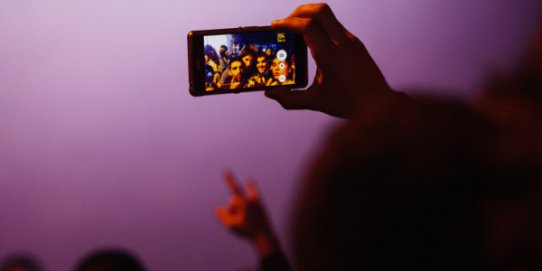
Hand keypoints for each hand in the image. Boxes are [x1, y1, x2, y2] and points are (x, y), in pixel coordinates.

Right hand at [215, 171, 279, 256]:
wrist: (264, 236)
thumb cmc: (247, 231)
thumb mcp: (231, 226)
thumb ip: (222, 216)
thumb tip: (217, 208)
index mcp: (245, 203)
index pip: (235, 188)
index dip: (229, 179)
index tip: (225, 171)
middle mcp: (252, 199)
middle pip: (234, 199)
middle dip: (231, 207)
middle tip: (238, 219)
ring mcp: (257, 201)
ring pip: (241, 198)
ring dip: (237, 205)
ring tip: (242, 215)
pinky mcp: (260, 203)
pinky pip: (252, 193)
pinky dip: (250, 186)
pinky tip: (248, 180)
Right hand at [265, 3, 395, 117]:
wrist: (379, 104)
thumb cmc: (348, 104)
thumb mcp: (316, 103)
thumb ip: (290, 99)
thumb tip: (270, 94)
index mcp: (330, 56)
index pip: (307, 26)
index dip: (288, 22)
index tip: (276, 26)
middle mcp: (342, 43)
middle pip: (319, 11)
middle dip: (298, 11)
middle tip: (285, 22)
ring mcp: (351, 41)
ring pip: (328, 15)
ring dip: (310, 17)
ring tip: (297, 30)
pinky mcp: (356, 43)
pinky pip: (335, 26)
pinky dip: (321, 26)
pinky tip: (313, 40)